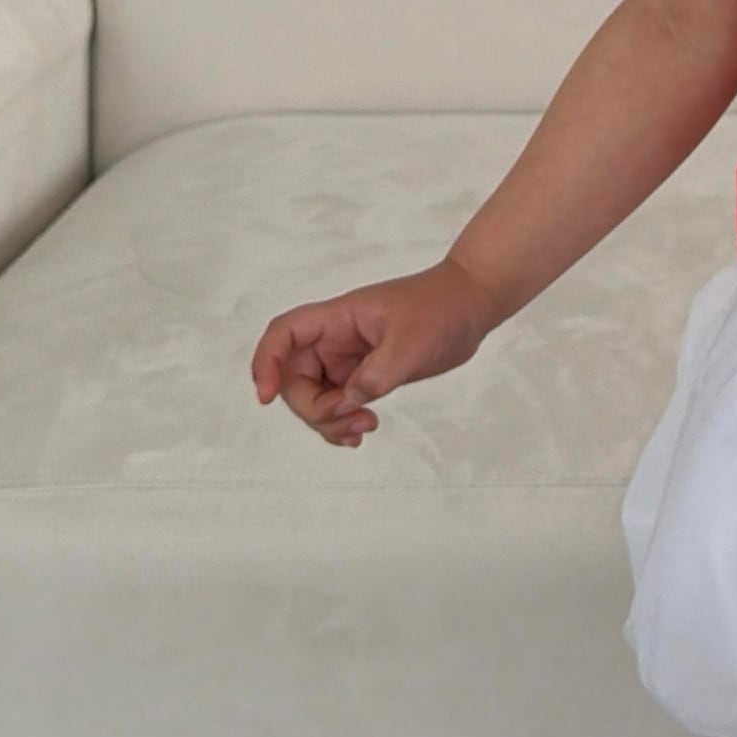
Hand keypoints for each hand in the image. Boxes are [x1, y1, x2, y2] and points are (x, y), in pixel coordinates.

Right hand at [249, 261, 497, 447]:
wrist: (471, 304)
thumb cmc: (441, 308)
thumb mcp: (411, 344)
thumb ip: (376, 375)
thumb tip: (346, 402)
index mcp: (339, 318)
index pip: (284, 334)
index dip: (266, 362)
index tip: (265, 397)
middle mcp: (336, 339)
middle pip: (294, 379)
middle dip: (313, 408)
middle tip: (353, 420)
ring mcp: (349, 358)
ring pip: (315, 397)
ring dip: (330, 421)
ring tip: (365, 428)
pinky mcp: (365, 374)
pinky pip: (339, 404)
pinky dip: (342, 422)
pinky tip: (362, 432)